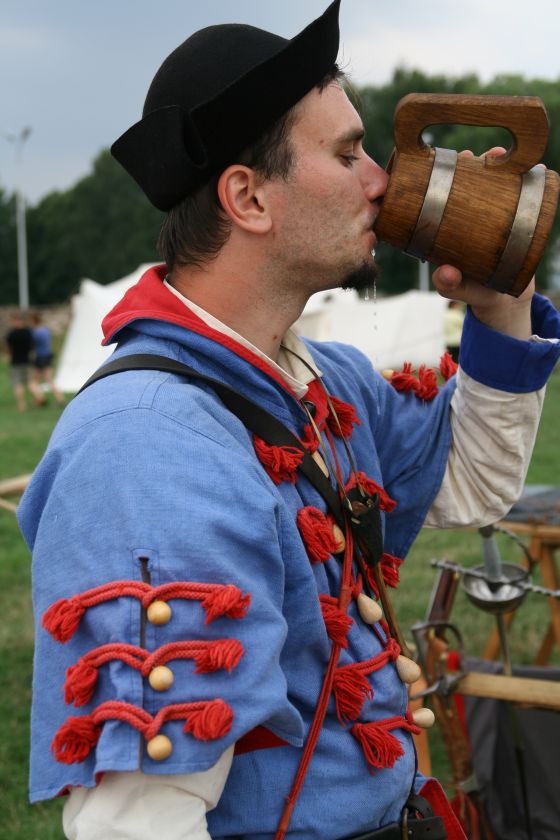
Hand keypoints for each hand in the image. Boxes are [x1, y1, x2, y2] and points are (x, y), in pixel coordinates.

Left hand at [431, 146, 533, 339]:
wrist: (505, 298)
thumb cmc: (476, 292)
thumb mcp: (461, 289)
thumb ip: (451, 285)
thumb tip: (444, 273)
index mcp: (448, 226)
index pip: (442, 195)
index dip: (443, 175)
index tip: (451, 163)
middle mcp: (468, 215)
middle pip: (468, 180)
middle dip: (472, 162)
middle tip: (476, 154)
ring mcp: (492, 215)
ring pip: (494, 182)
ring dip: (497, 163)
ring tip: (499, 153)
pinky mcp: (514, 219)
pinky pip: (519, 195)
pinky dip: (523, 179)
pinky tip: (530, 166)